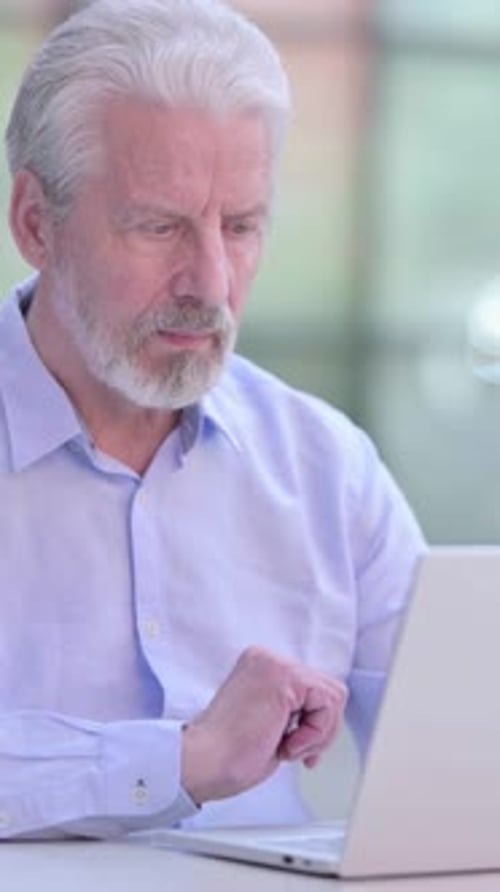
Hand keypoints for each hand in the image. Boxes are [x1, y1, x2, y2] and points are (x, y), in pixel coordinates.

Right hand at [181, 645, 346, 803]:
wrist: (203, 763)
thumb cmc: (228, 755)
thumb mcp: (269, 720)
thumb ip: (292, 708)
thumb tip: (327, 714)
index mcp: (260, 666)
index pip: (313, 688)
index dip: (314, 724)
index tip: (296, 748)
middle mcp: (267, 658)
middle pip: (328, 689)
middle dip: (322, 729)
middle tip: (294, 752)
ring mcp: (275, 663)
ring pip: (334, 696)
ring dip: (317, 733)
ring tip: (285, 748)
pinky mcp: (284, 676)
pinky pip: (328, 703)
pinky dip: (315, 733)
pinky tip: (285, 744)